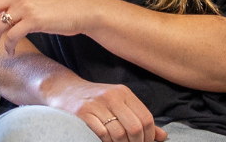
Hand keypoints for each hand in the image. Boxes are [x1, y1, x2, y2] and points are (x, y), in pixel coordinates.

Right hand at [43, 80, 166, 141]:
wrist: (63, 89)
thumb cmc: (94, 100)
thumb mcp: (118, 103)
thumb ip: (139, 118)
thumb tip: (162, 136)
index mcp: (124, 93)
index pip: (146, 118)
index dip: (149, 136)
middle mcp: (112, 96)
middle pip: (135, 127)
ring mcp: (96, 104)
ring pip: (119, 133)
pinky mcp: (82, 113)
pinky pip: (101, 134)